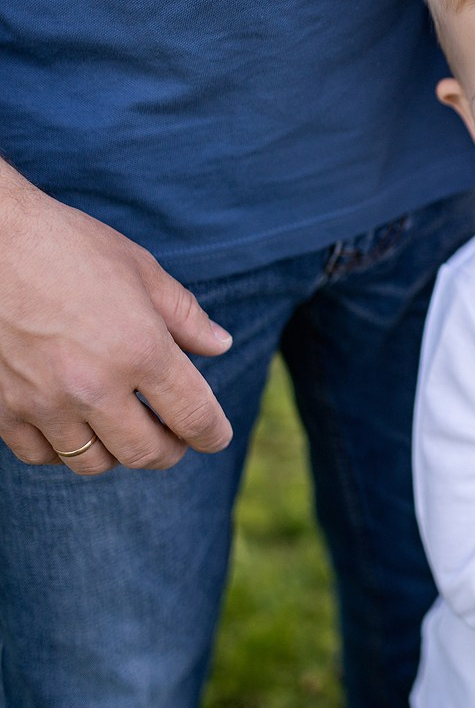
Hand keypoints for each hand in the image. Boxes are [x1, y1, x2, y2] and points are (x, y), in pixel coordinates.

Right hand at [0, 174, 233, 474]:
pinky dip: (62, 448)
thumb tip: (219, 345)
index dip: (212, 434)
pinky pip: (41, 454)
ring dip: (115, 451)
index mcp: (140, 349)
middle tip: (173, 437)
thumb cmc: (66, 245)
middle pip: (146, 453)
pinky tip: (71, 423)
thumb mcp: (138, 269)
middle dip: (169, 450)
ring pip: (93, 462)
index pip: (193, 416)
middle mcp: (94, 386)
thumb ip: (183, 315)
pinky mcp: (2, 410)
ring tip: (121, 427)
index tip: (216, 436)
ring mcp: (44, 403)